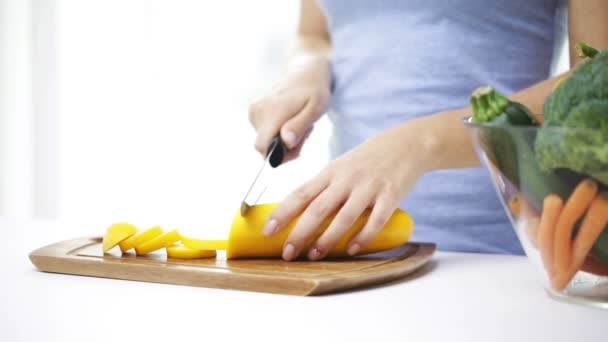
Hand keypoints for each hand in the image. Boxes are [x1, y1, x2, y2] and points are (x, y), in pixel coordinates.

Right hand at [248, 56, 330, 160]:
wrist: (305, 72)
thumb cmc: (315, 91)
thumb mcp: (315, 108)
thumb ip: (299, 125)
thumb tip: (285, 142)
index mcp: (271, 112)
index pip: (262, 147)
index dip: (279, 155)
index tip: (298, 147)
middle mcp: (258, 112)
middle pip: (266, 147)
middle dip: (286, 147)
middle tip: (305, 132)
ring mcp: (254, 112)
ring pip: (267, 141)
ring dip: (285, 139)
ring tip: (300, 123)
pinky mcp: (254, 113)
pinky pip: (265, 133)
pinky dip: (280, 133)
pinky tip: (292, 120)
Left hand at [263, 122, 434, 260]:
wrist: (405, 144)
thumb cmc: (366, 161)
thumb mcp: (340, 168)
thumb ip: (323, 188)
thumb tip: (297, 215)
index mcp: (330, 172)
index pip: (300, 194)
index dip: (282, 213)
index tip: (267, 230)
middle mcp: (346, 179)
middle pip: (317, 209)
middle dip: (299, 233)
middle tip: (287, 253)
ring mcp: (369, 187)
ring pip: (344, 217)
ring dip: (327, 239)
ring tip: (314, 255)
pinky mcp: (390, 195)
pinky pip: (375, 220)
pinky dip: (363, 236)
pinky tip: (352, 249)